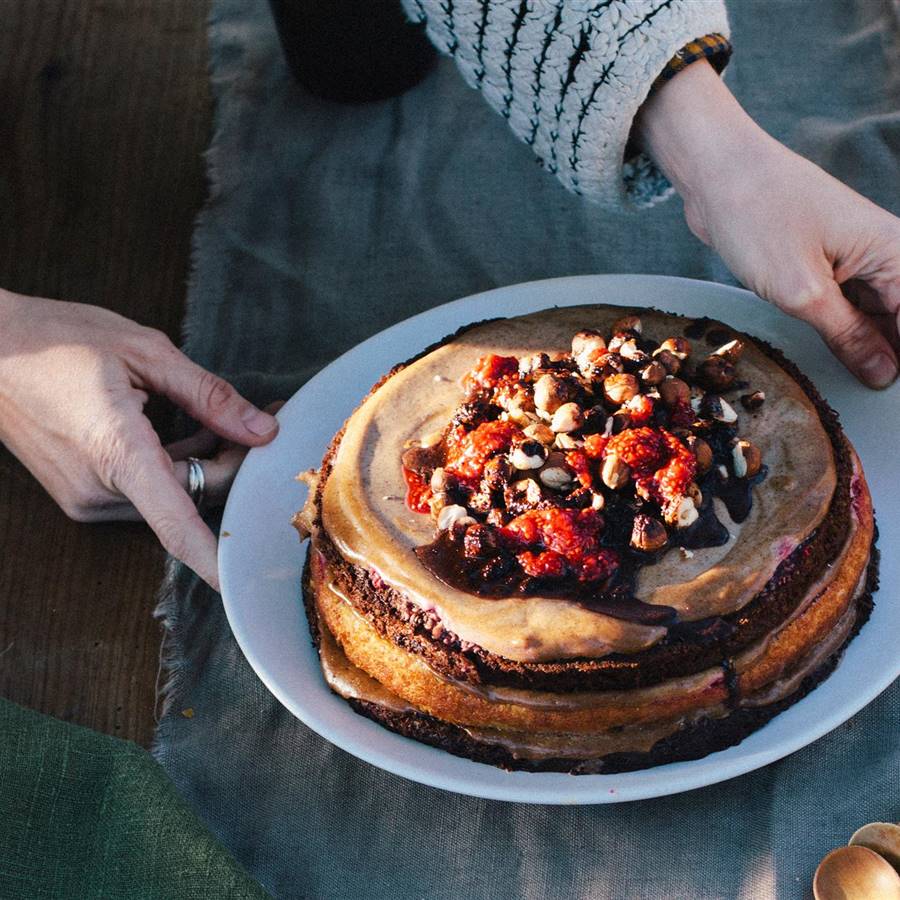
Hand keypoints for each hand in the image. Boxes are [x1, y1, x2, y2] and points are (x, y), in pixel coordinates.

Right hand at [0, 289, 279, 588]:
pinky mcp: (82, 494)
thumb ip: (210, 397)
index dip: (213, 558)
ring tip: (228, 420)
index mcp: (117, 452)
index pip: (175, 524)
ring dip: (207, 464)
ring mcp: (87, 497)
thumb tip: (263, 430)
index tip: (244, 580)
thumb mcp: (145, 353)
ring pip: (174, 495)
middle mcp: (100, 489)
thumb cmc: (57, 340)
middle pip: (193, 496)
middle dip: (235, 464)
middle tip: (267, 421)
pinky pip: (148, 491)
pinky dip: (177, 467)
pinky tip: (194, 432)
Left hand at [637, 61, 899, 388]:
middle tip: (875, 388)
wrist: (716, 173)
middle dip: (890, 355)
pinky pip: (848, 306)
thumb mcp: (802, 291)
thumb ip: (847, 336)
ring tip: (861, 381)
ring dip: (867, 347)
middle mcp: (885, 253)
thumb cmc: (758, 215)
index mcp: (895, 252)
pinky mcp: (825, 264)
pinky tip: (839, 356)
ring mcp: (855, 259)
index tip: (889, 389)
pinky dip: (844, 331)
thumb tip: (884, 373)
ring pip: (877, 317)